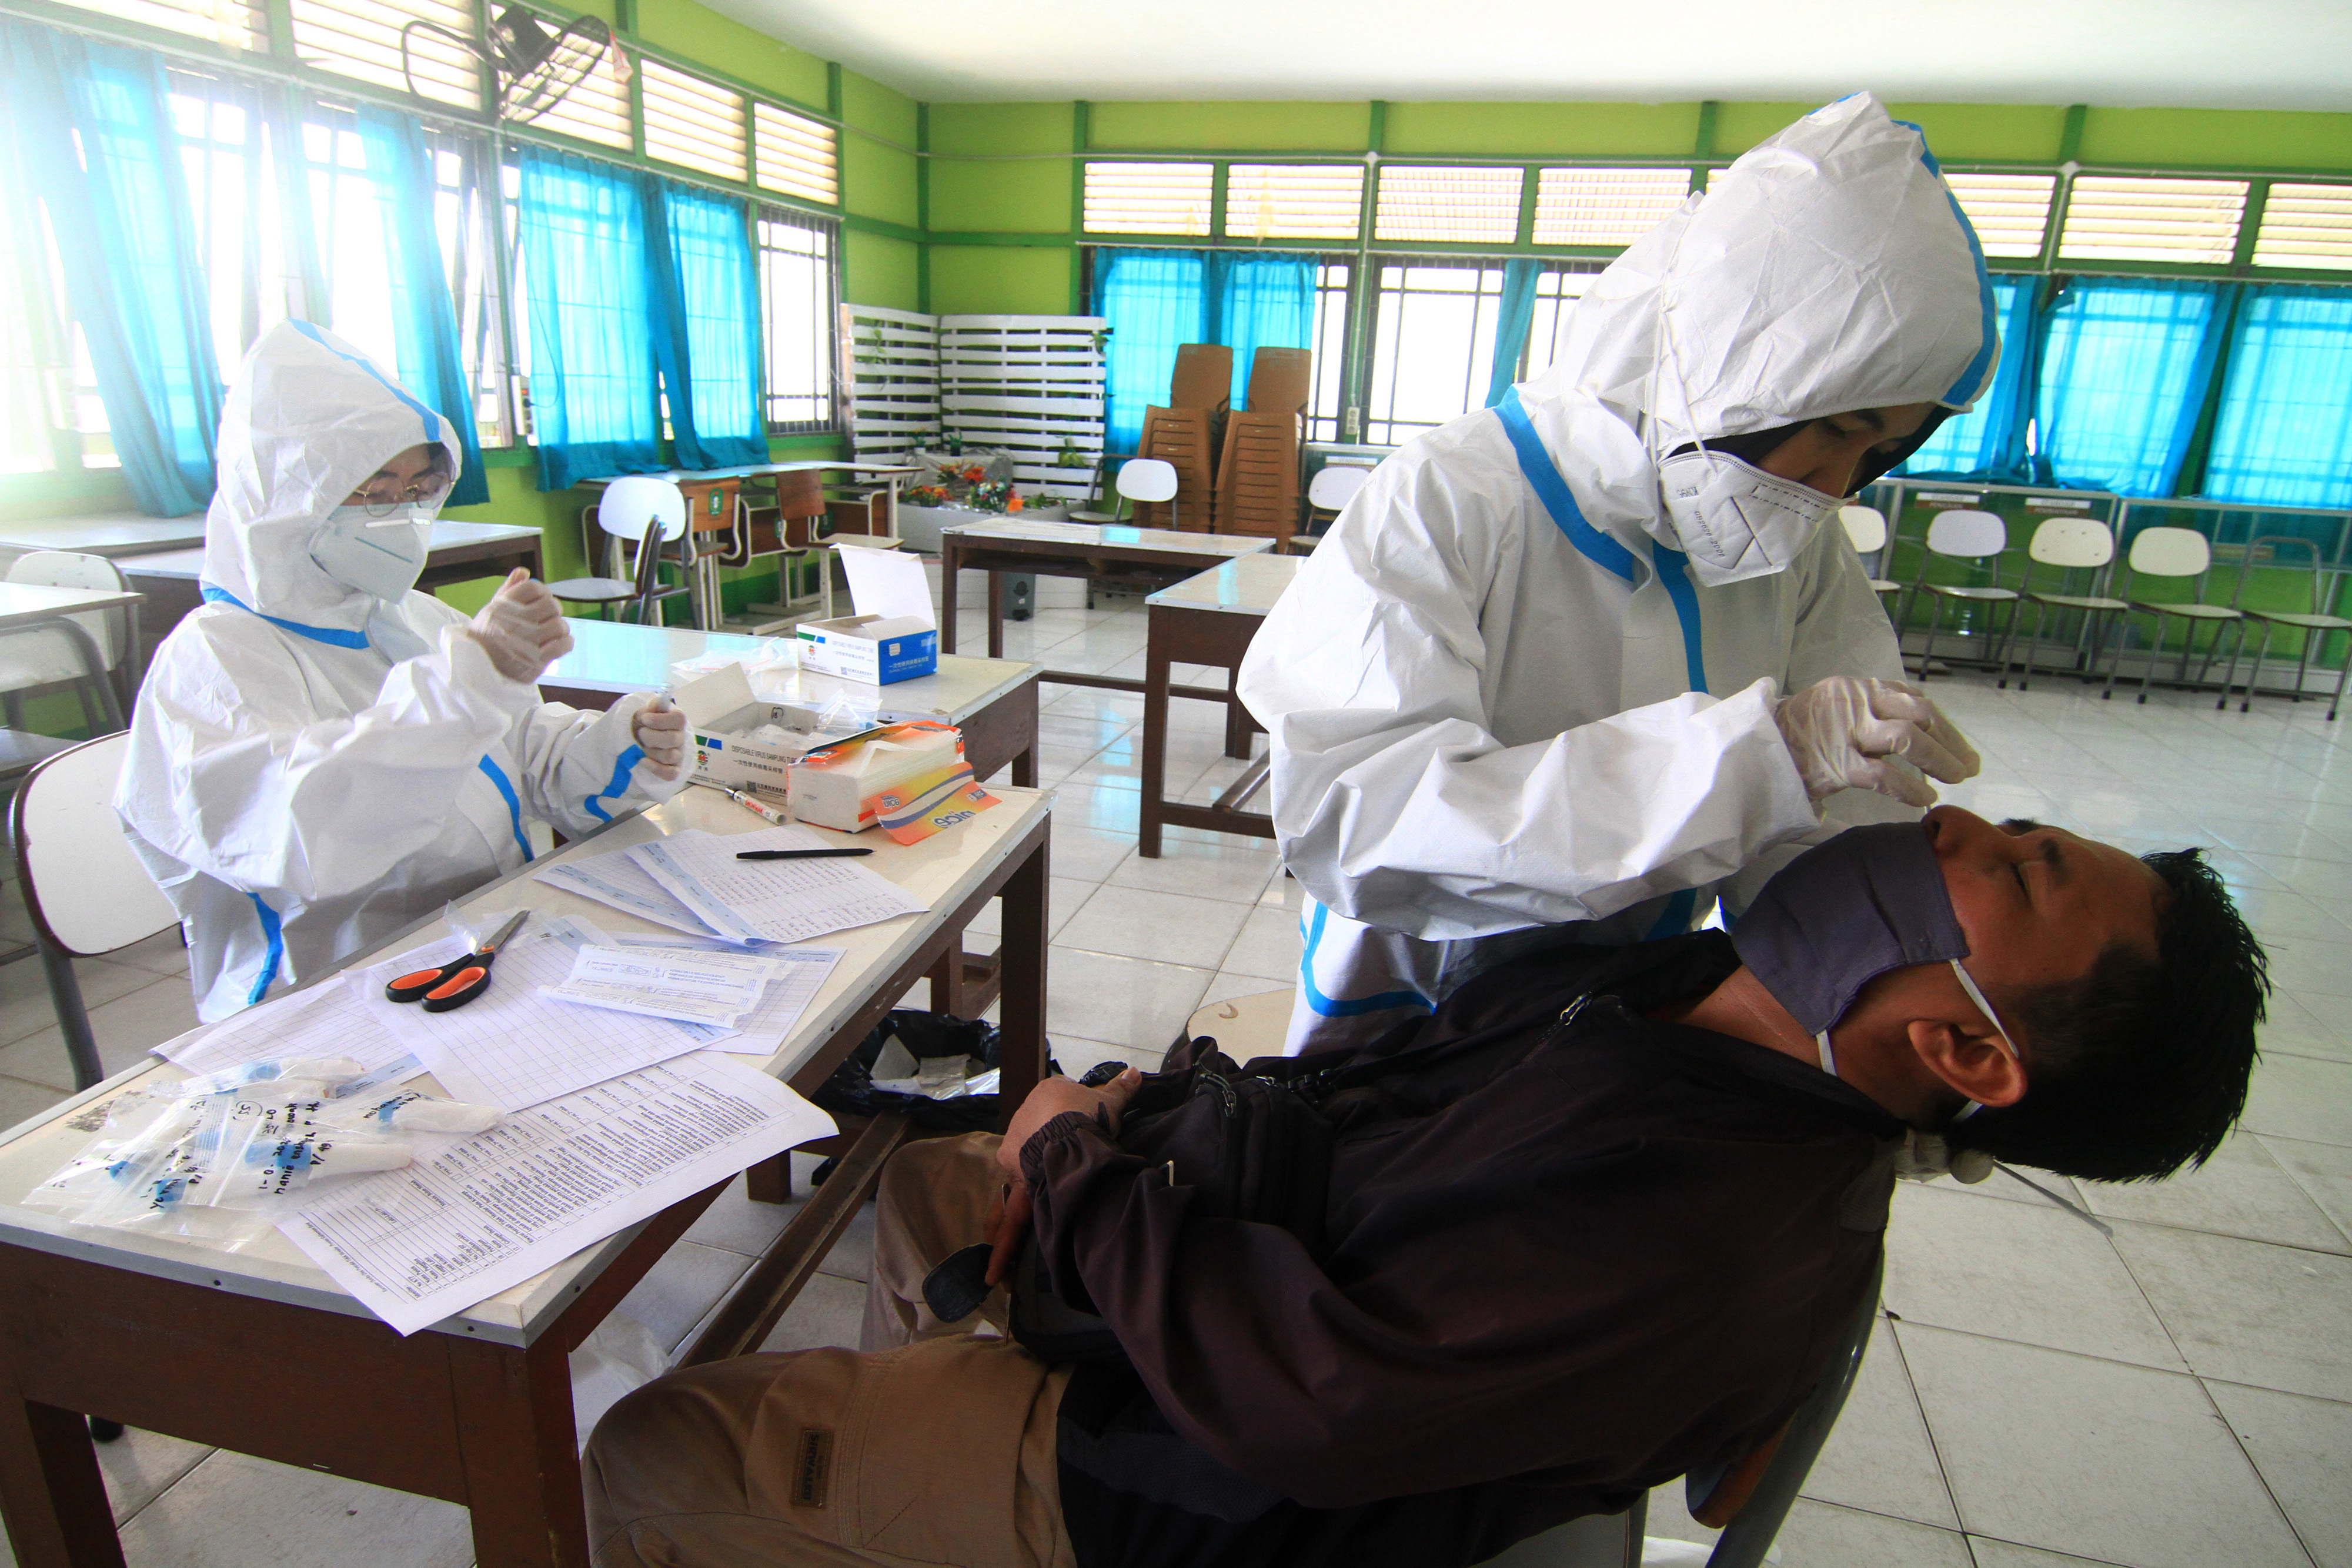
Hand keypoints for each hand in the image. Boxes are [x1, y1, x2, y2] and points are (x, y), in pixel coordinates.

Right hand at [462, 569, 572, 683]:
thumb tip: (524, 571)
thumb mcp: (491, 611)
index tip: (541, 600)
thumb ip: (508, 590)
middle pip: (551, 605)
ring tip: (553, 632)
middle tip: (548, 618)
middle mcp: (515, 622)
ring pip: (559, 625)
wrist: (476, 670)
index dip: (542, 592)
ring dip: (560, 628)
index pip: (533, 588)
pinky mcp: (536, 661)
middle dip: (553, 610)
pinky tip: (560, 643)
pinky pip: (563, 645)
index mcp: (503, 607)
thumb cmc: (485, 638)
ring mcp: (526, 642)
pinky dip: (566, 642)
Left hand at [632, 696, 686, 780]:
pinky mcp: (674, 770)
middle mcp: (681, 738)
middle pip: (672, 739)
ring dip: (651, 751)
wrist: (637, 741)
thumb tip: (656, 704)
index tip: (645, 719)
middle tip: (641, 734)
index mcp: (676, 721)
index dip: (661, 720)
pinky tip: (643, 761)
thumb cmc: (644, 725)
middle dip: (651, 736)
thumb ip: (652, 707)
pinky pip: (671, 774)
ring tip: (642, 748)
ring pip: (670, 756)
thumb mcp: (644, 712)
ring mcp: (679, 755)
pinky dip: (655, 768)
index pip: (679, 719)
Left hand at [982, 1066, 1142, 1286]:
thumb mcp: (1107, 1099)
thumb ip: (1118, 1088)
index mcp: (1039, 1106)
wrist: (1069, 1129)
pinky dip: (1005, 1243)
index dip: (1053, 1129)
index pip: (1043, 1118)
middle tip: (1010, 1207)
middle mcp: (1019, 1134)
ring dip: (999, 1226)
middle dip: (1017, 1182)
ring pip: (1008, 1197)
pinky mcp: (1020, 1186)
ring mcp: (1016, 1162)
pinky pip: (1012, 1219)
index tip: (1061, 1141)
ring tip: (991, 1261)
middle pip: (1019, 1160)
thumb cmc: (1085, 1111)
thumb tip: (1135, 1072)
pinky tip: (994, 1269)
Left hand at [993, 1066, 1142, 1181]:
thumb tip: (1135, 1071)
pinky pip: (1017, 1160)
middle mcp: (1026, 1105)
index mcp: (1048, 1088)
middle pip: (1044, 1115)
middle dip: (1057, 1126)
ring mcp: (1015, 1130)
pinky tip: (1045, 1173)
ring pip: (1029, 1137)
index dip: (1077, 1106)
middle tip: (1076, 1141)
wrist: (1066, 1147)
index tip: (1087, 1119)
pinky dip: (1028, 1166)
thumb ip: (1120, 1088)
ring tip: (1063, 1160)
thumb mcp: (1109, 1102)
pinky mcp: (1007, 1154)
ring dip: (1042, 1145)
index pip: (1062, 1092)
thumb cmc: (1086, 1118)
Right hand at [1775, 676, 1980, 807]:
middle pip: (1920, 713)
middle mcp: (1855, 701)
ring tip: (1955, 779)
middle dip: (1951, 741)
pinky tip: (1923, 798)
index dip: (1944, 725)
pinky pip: (1883, 776)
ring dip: (1940, 760)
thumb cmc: (1800, 734)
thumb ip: (1873, 712)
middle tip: (1968, 766)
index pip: (1915, 699)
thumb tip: (1922, 735)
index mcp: (1859, 687)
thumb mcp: (1838, 708)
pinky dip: (1910, 789)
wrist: (1756, 749)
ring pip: (1908, 738)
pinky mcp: (1835, 764)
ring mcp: (1845, 732)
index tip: (1960, 746)